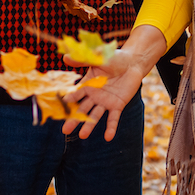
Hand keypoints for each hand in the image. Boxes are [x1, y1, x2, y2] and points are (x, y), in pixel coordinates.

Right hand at [61, 24, 166, 140]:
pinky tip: (108, 137)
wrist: (133, 63)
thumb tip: (66, 56)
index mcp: (88, 84)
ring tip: (82, 136)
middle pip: (82, 109)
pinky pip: (113, 118)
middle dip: (74, 118)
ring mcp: (105, 102)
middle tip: (65, 130)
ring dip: (89, 125)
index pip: (76, 93)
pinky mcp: (117, 105)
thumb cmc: (114, 58)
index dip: (70, 99)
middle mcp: (94, 95)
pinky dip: (111, 127)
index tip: (62, 106)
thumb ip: (83, 59)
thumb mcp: (99, 58)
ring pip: (95, 115)